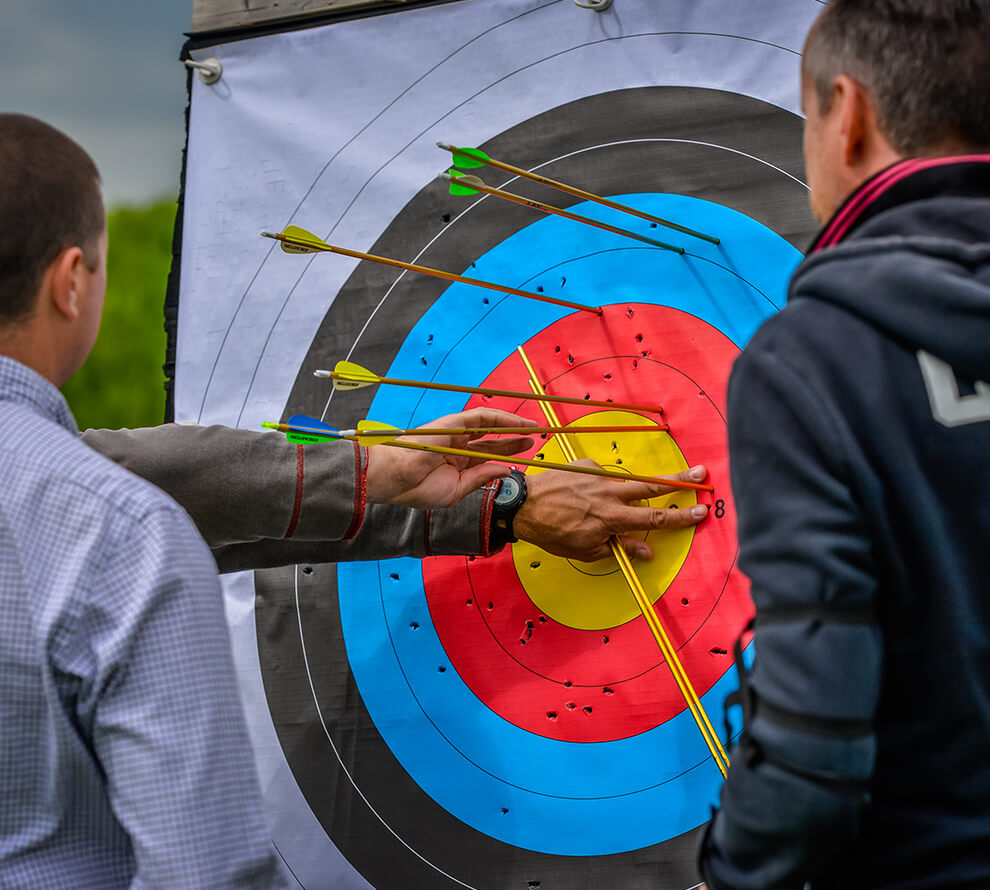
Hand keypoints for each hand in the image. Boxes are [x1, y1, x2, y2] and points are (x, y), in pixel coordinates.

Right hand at [365, 408, 536, 508]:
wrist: (398, 481)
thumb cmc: (419, 488)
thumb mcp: (458, 489)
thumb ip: (482, 478)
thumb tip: (505, 470)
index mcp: (457, 462)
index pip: (487, 455)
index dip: (507, 453)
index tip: (525, 454)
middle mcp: (458, 445)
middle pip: (492, 440)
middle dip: (514, 439)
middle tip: (533, 438)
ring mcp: (456, 433)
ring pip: (490, 424)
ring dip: (511, 424)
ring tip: (531, 427)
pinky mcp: (453, 423)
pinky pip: (482, 417)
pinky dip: (500, 418)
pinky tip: (516, 423)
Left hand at [513, 461, 709, 560]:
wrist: (522, 505)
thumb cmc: (552, 532)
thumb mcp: (586, 549)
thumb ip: (620, 547)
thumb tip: (646, 551)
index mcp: (613, 517)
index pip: (655, 518)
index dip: (680, 517)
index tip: (700, 511)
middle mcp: (610, 493)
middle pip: (653, 486)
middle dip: (680, 479)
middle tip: (701, 472)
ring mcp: (598, 476)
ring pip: (624, 483)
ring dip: (624, 491)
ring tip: (595, 505)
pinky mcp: (585, 465)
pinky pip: (599, 477)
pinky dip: (595, 488)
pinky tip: (577, 497)